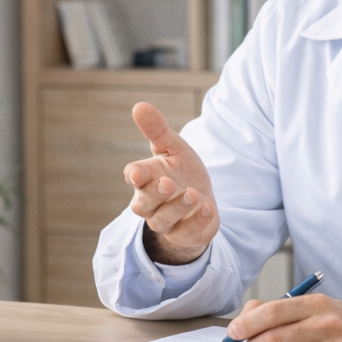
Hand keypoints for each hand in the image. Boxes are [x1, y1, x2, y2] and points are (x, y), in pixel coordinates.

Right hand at [123, 102, 218, 264]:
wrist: (202, 202)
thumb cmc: (182, 172)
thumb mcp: (173, 148)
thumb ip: (157, 130)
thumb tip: (139, 106)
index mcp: (146, 179)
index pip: (133, 176)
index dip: (135, 175)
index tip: (139, 173)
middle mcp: (150, 203)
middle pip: (143, 203)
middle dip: (155, 193)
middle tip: (168, 183)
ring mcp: (166, 222)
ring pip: (163, 220)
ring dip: (177, 207)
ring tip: (194, 194)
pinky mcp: (184, 235)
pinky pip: (186, 234)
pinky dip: (196, 222)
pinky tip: (207, 209)